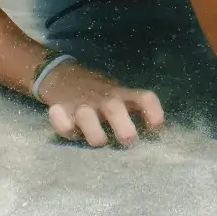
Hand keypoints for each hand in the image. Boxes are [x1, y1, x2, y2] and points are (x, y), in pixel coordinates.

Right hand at [35, 58, 163, 147]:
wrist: (63, 75)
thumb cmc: (101, 95)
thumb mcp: (121, 96)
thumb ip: (135, 112)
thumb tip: (157, 137)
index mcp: (122, 96)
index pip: (144, 98)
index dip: (153, 111)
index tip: (157, 128)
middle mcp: (104, 100)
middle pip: (115, 109)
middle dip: (123, 127)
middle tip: (128, 140)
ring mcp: (81, 105)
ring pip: (86, 116)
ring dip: (94, 132)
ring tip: (99, 141)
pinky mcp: (60, 110)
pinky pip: (59, 119)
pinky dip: (62, 124)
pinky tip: (69, 128)